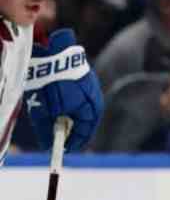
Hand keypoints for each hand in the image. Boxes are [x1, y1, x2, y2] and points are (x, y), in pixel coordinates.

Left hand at [23, 29, 101, 150]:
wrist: (51, 51)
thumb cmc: (50, 83)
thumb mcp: (43, 110)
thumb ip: (45, 129)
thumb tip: (46, 145)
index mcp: (91, 112)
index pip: (84, 134)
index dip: (71, 143)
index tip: (59, 148)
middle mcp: (96, 100)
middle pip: (83, 121)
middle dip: (69, 128)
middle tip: (54, 132)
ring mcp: (92, 86)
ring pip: (80, 107)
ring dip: (67, 112)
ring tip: (53, 113)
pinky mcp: (84, 75)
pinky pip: (78, 94)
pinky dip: (67, 100)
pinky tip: (55, 96)